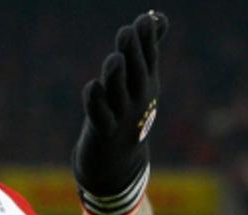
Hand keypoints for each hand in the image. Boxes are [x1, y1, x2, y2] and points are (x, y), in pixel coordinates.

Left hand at [71, 11, 168, 214]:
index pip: (148, 57)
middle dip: (132, 53)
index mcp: (146, 84)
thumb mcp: (142, 82)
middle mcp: (137, 99)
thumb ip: (147, 48)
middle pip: (135, 72)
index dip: (146, 39)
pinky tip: (92, 87)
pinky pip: (99, 116)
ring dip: (115, 76)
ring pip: (118, 93)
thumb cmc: (129, 116)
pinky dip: (95, 102)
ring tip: (113, 58)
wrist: (118, 165)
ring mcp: (121, 117)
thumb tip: (155, 16)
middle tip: (126, 32)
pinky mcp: (103, 133)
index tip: (145, 19)